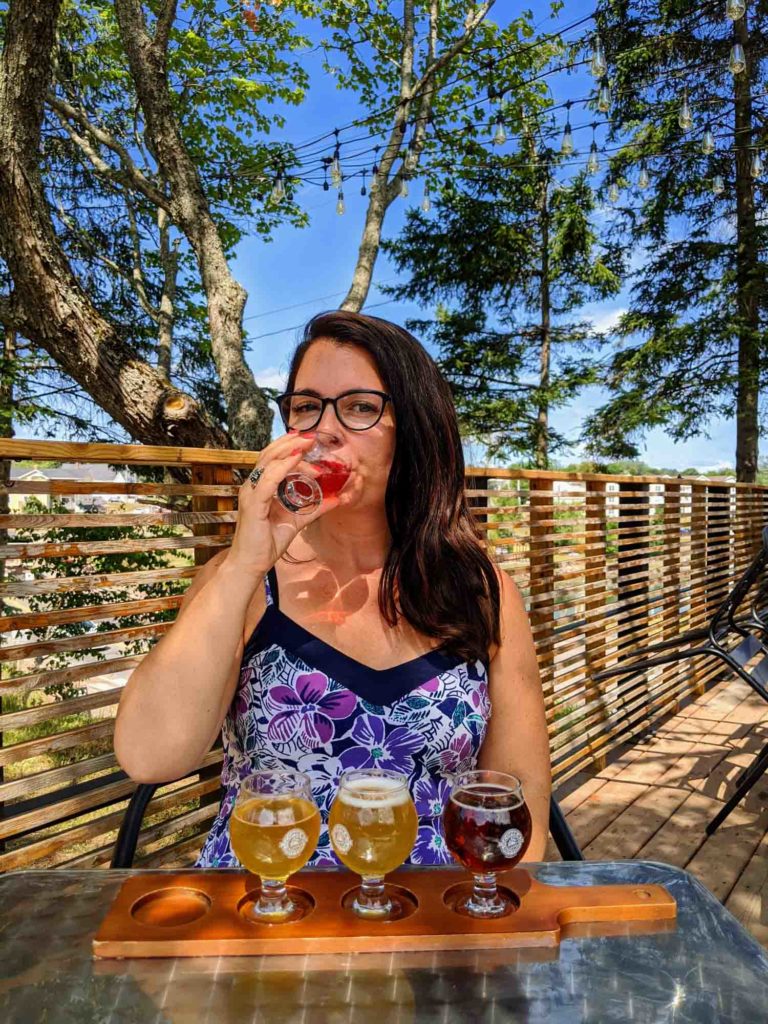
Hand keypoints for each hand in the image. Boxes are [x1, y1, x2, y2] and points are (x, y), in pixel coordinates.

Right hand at [225, 433, 353, 578]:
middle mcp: (252, 486)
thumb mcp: (295, 521)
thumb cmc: (267, 543)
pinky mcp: (253, 505)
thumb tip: (335, 500)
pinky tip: (295, 461)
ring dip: (288, 452)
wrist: (251, 564)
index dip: (290, 449)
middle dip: (289, 443)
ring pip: (267, 463)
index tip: (309, 445)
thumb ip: (313, 510)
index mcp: (260, 487)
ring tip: (306, 445)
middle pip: (268, 455)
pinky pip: (267, 481)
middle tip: (310, 436)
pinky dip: (282, 468)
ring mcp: (251, 494)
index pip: (273, 460)